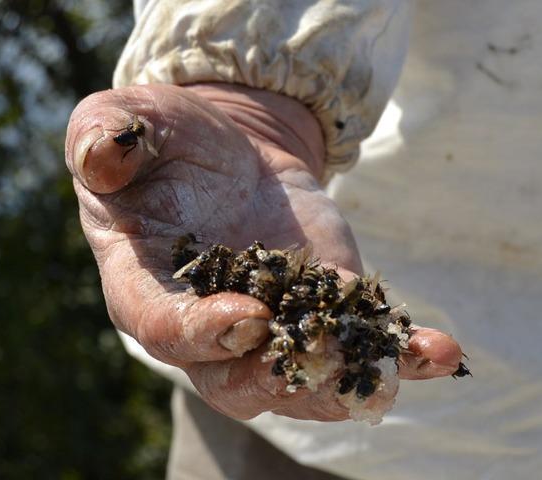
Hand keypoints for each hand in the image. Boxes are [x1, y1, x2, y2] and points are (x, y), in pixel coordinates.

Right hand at [65, 83, 462, 419]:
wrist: (227, 148)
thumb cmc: (164, 139)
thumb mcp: (125, 122)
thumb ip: (105, 138)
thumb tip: (102, 152)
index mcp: (145, 284)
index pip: (163, 327)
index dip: (201, 331)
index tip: (248, 314)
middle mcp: (205, 324)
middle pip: (234, 381)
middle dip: (278, 378)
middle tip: (322, 358)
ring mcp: (270, 322)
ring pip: (300, 379)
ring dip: (345, 383)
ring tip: (391, 374)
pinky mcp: (322, 306)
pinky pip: (356, 343)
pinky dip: (398, 355)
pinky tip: (440, 350)